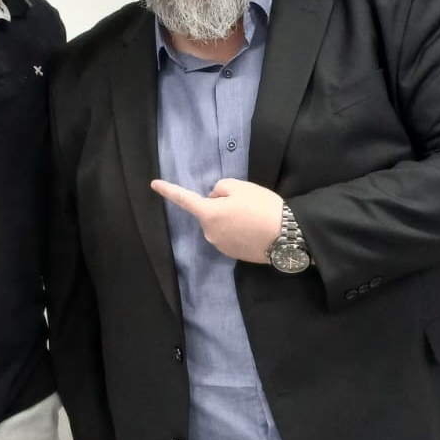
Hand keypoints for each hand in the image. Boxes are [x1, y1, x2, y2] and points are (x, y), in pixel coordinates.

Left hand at [150, 178, 280, 263]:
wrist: (286, 235)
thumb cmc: (262, 207)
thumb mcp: (240, 187)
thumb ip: (220, 189)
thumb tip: (215, 198)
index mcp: (208, 214)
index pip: (184, 199)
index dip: (168, 190)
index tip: (153, 184)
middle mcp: (209, 233)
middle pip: (209, 212)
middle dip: (220, 205)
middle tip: (245, 202)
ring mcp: (221, 246)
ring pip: (220, 224)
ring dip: (230, 219)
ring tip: (254, 217)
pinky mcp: (233, 254)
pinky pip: (230, 236)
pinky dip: (238, 231)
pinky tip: (255, 229)